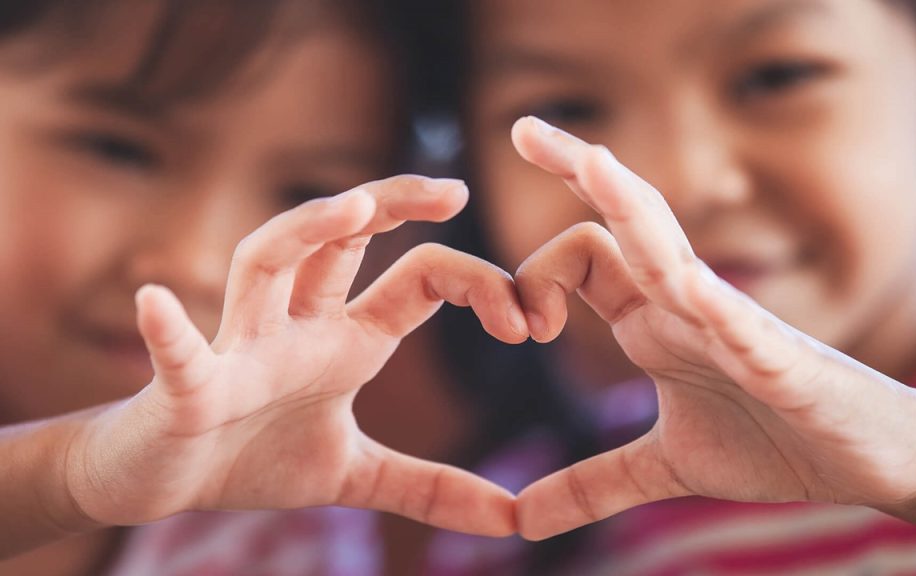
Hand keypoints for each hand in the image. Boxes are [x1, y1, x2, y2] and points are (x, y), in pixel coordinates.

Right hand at [65, 176, 526, 536]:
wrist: (164, 480)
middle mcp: (298, 327)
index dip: (473, 285)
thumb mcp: (356, 474)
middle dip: (393, 204)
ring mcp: (241, 348)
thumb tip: (512, 517)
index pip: (416, 281)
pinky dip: (167, 331)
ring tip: (351, 207)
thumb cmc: (253, 457)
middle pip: (344, 240)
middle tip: (454, 188)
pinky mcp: (186, 388)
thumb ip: (430, 486)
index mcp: (345, 340)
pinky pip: (180, 354)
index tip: (526, 319)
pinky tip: (157, 303)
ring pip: (266, 264)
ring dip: (303, 230)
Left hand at [510, 117, 915, 539]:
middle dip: (578, 170)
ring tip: (590, 161)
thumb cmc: (773, 441)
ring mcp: (734, 326)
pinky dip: (716, 308)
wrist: (869, 457)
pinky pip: (744, 326)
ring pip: (675, 253)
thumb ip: (593, 484)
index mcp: (654, 321)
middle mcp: (686, 306)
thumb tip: (520, 518)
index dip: (535, 280)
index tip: (521, 330)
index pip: (585, 258)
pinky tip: (688, 287)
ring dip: (631, 208)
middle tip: (524, 126)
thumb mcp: (664, 469)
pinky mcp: (783, 362)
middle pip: (625, 222)